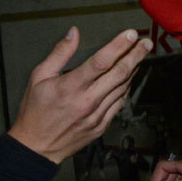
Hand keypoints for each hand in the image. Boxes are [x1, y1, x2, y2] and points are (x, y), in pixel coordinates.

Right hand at [7, 27, 152, 163]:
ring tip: (140, 56)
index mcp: (71, 87)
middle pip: (119, 73)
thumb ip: (59, 53)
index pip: (101, 61)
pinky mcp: (101, 126)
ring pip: (122, 88)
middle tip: (147, 43)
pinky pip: (119, 103)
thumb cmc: (35, 111)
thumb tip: (74, 33)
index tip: (131, 34)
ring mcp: (96, 115)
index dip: (118, 46)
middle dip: (136, 55)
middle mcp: (87, 101)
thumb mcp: (39, 77)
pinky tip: (129, 78)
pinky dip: (125, 88)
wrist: (35, 147)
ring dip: (133, 70)